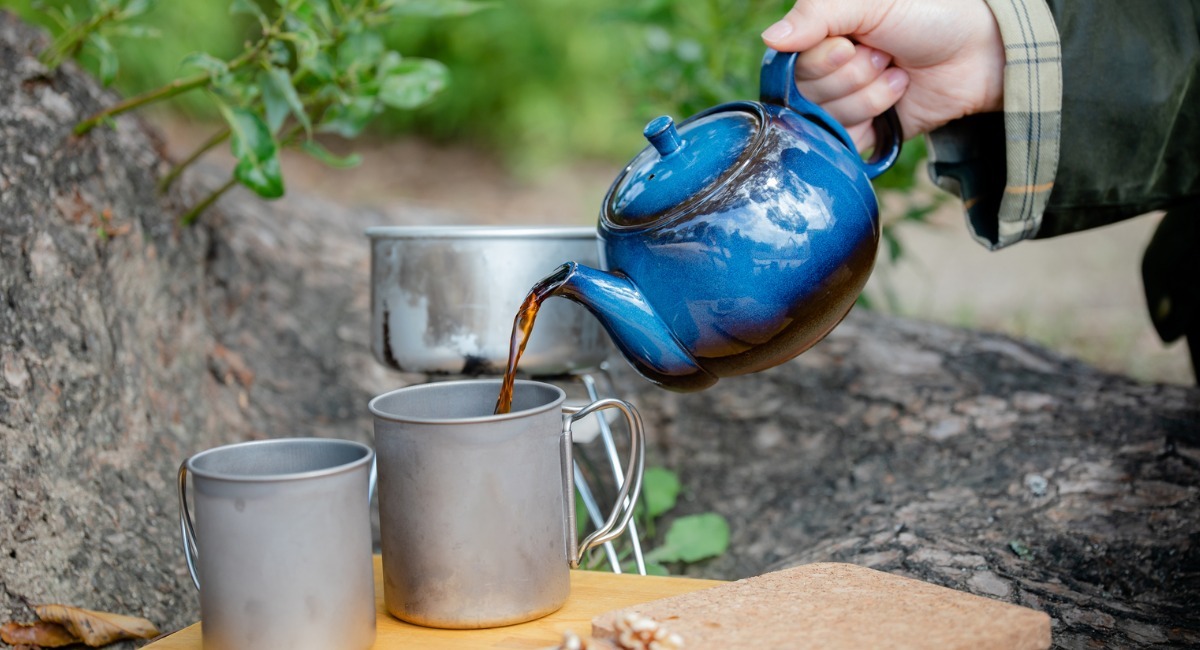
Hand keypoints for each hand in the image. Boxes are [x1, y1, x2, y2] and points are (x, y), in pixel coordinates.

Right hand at [762, 0, 1004, 150]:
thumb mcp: (870, 2)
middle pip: (808, 95)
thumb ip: (817, 14)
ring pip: (829, 120)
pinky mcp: (864, 134)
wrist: (979, 52)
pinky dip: (874, 122)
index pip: (791, 65)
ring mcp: (842, 104)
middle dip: (854, 76)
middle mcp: (823, 72)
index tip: (853, 44)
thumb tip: (770, 38)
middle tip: (885, 55)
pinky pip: (845, 144)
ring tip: (898, 74)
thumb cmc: (928, 15)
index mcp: (817, 38)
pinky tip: (898, 100)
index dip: (824, 60)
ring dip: (872, 95)